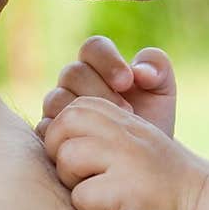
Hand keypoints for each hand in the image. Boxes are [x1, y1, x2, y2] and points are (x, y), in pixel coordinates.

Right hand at [37, 35, 176, 139]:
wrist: (140, 162)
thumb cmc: (151, 120)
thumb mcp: (162, 92)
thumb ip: (158, 68)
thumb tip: (140, 71)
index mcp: (98, 64)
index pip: (93, 47)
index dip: (108, 60)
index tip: (127, 81)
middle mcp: (73, 82)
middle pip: (73, 72)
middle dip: (100, 90)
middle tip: (126, 111)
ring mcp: (57, 108)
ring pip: (56, 98)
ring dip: (84, 113)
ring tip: (112, 130)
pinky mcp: (49, 135)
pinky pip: (46, 128)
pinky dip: (67, 134)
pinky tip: (90, 143)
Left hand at [43, 96, 208, 209]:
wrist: (203, 209)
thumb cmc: (158, 183)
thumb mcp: (130, 144)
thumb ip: (96, 133)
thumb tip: (42, 134)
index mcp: (122, 116)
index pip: (67, 107)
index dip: (65, 137)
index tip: (91, 160)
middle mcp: (124, 129)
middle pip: (60, 126)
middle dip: (61, 156)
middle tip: (87, 178)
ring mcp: (127, 156)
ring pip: (66, 159)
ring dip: (76, 185)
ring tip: (104, 195)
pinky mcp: (127, 189)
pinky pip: (82, 197)